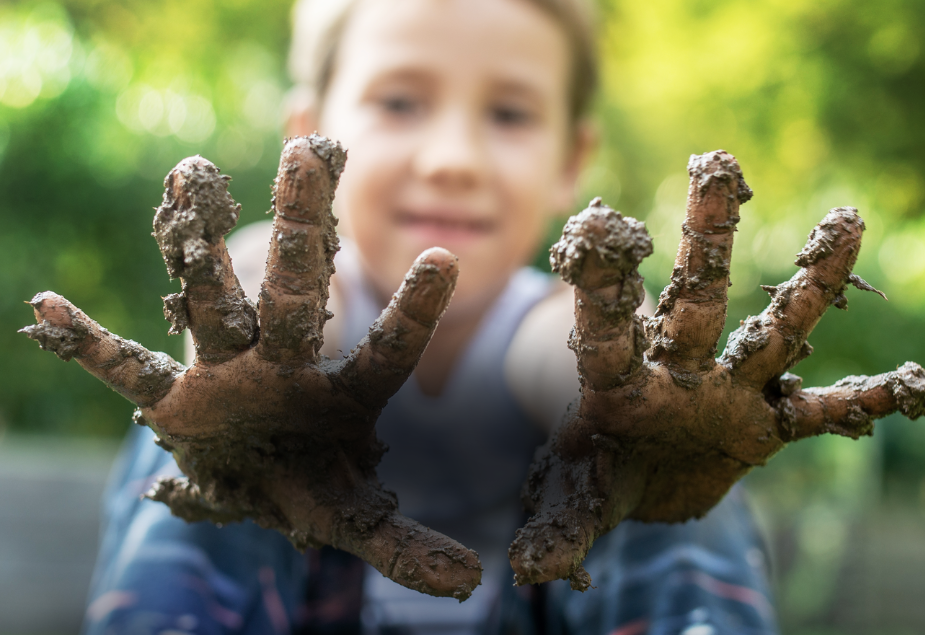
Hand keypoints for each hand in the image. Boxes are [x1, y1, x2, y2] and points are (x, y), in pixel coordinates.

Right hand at [21, 135, 480, 600]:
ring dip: (197, 245)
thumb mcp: (357, 518)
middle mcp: (285, 366)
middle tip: (307, 153)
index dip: (414, 313)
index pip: (386, 351)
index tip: (445, 260)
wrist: (257, 478)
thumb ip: (405, 543)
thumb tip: (470, 583)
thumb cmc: (314, 485)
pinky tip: (48, 309)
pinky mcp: (176, 397)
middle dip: (299, 230)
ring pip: (214, 299)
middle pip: (293, 292)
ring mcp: (228, 373)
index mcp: (342, 394)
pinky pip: (128, 369)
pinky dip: (90, 346)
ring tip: (190, 173)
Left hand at [508, 150, 924, 589]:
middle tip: (719, 162)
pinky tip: (908, 390)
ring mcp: (726, 392)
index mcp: (616, 383)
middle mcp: (677, 372)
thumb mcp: (575, 501)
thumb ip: (560, 529)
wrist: (639, 482)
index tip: (594, 223)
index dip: (601, 282)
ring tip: (846, 219)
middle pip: (695, 297)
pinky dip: (860, 405)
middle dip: (708, 237)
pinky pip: (819, 413)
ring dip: (809, 286)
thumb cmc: (596, 477)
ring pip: (771, 331)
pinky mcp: (762, 425)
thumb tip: (528, 572)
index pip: (605, 327)